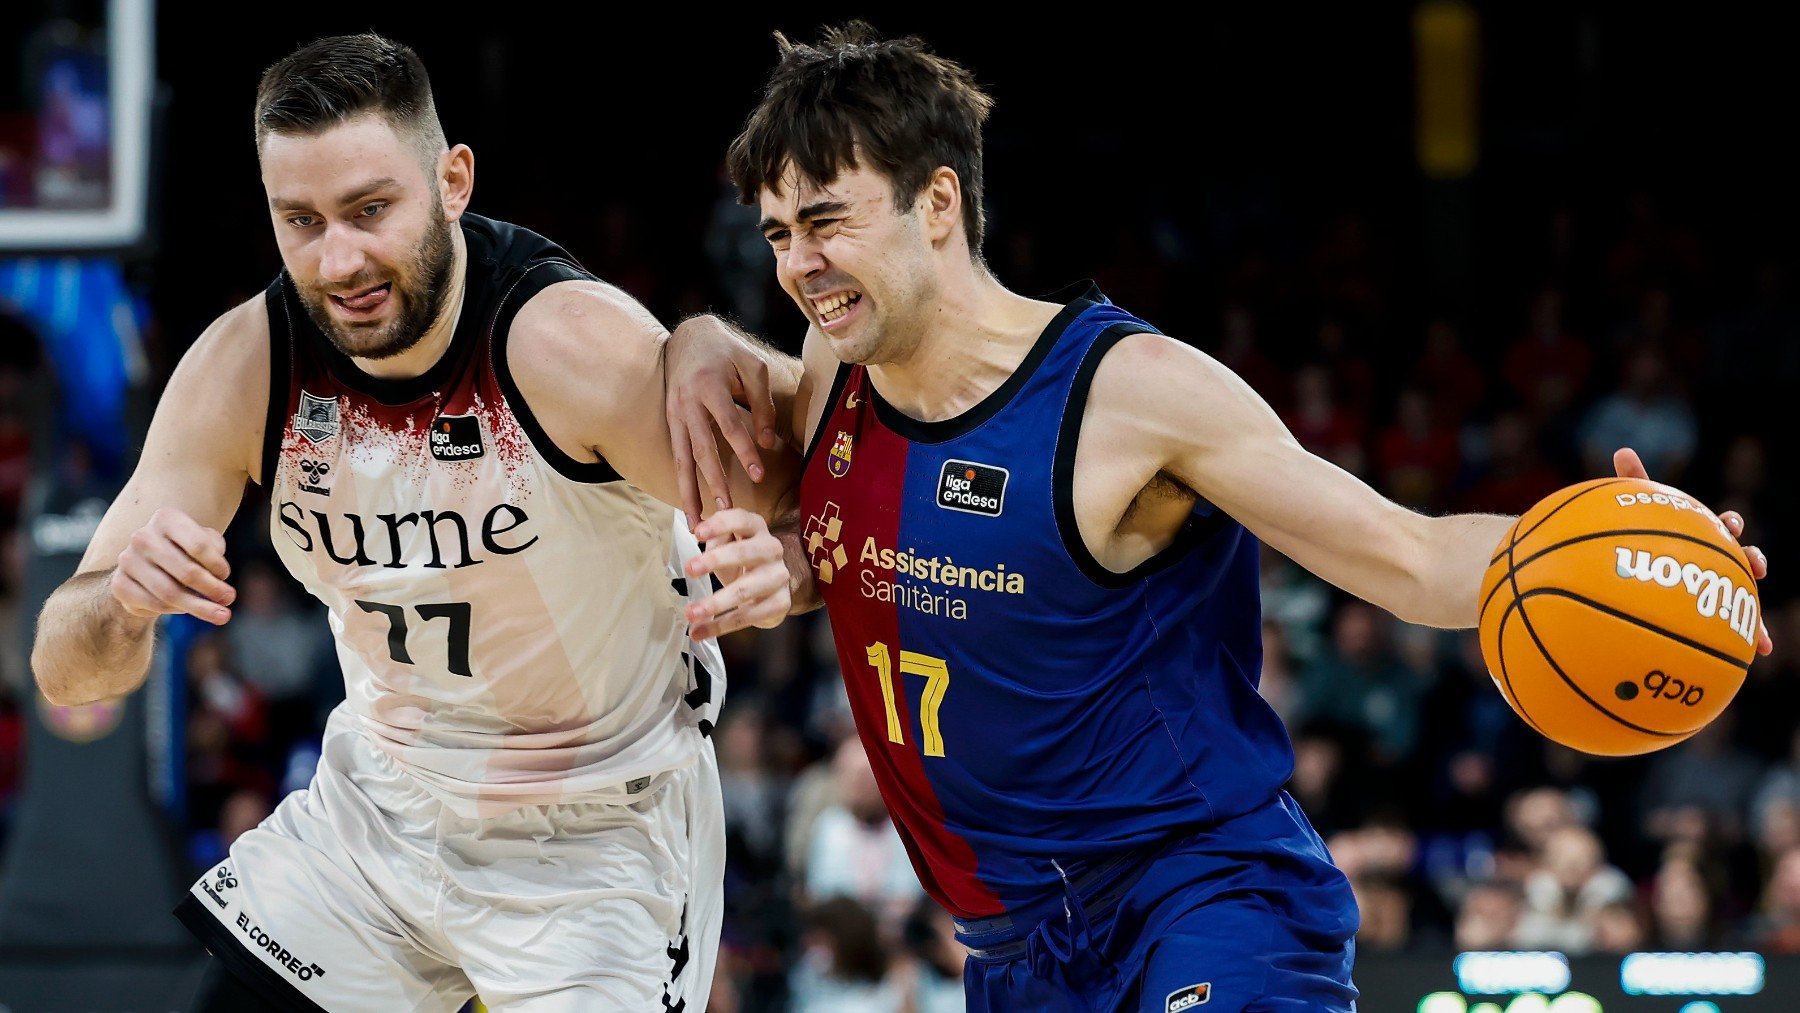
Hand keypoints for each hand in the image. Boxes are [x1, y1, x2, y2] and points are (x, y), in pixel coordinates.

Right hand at [111, 507, 234, 625]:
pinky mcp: (119, 584)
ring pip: (170, 592)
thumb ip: (214, 552)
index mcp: (166, 518)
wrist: (146, 564)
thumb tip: (218, 580)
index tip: (226, 575)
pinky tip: (187, 609)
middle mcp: (142, 537)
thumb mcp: (204, 542)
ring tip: (222, 615)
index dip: (217, 564)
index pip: (198, 545)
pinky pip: (154, 603)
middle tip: (230, 599)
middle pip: (186, 571)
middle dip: (212, 589)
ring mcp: (127, 560)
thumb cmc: (185, 549)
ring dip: (199, 607)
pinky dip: (175, 610)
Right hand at [665, 315, 779, 528]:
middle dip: (713, 482)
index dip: (743, 451)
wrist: (689, 337)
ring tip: (697, 524)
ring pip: (681, 459)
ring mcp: (674, 414)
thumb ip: (763, 404)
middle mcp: (687, 403)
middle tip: (726, 510)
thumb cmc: (727, 352)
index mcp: (709, 386)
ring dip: (688, 493)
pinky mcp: (670, 422)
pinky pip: (676, 457)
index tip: (758, 476)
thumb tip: (767, 444)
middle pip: (701, 449)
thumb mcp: (753, 367)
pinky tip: (688, 505)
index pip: (729, 425)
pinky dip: (681, 482)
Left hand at [683, 508, 789, 639]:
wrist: (771, 587)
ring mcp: (778, 576)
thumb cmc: (742, 561)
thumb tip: (701, 538)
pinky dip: (722, 625)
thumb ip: (715, 539)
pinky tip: (701, 631)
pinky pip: (748, 615)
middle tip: (690, 569)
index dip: (720, 525)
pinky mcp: (780, 602)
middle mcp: (771, 549)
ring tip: (692, 613)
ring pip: (745, 589)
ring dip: (715, 603)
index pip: (740, 520)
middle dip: (715, 560)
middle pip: (744, 552)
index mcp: (756, 528)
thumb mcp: (728, 545)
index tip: (698, 533)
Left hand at [1614, 448, 1771, 654]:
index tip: (1729, 524)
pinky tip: (1763, 653)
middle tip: (1754, 563)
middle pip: (1742, 557)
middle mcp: (1718, 558)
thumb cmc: (1644, 535)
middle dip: (1753, 559)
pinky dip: (1753, 637)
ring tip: (1757, 619)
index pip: (1721, 525)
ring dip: (1756, 599)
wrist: (1641, 573)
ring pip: (1745, 591)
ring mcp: (1720, 584)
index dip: (1728, 524)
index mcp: (1703, 534)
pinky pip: (1740, 626)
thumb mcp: (1638, 510)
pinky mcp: (1718, 611)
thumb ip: (1635, 482)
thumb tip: (1623, 449)